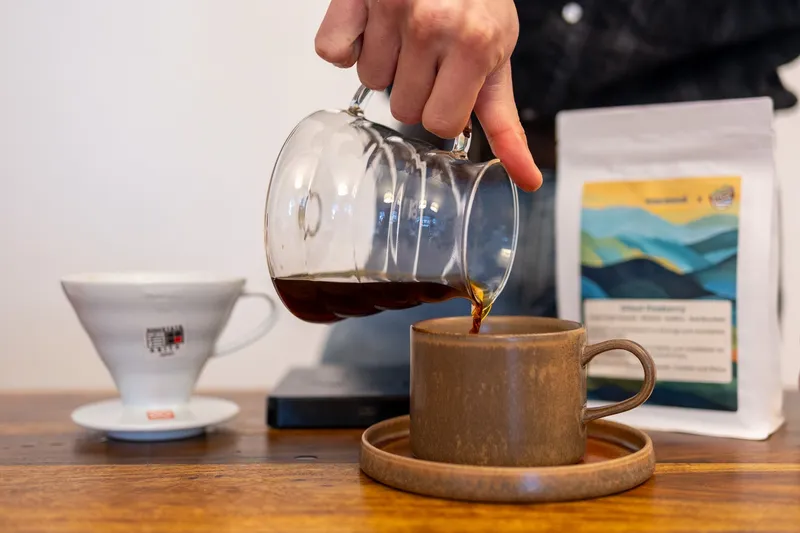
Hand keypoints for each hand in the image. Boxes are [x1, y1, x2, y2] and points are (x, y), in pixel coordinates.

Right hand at [314, 0, 541, 191]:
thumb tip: (526, 179)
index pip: (441, 123)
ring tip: (403, 33)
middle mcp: (431, 26)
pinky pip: (331, 52)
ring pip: (369, 82)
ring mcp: (389, 9)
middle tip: (429, 53)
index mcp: (473, 45)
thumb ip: (505, 121)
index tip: (450, 85)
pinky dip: (345, 46)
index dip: (444, 109)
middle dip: (415, 87)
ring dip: (384, 65)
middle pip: (402, 108)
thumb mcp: (499, 55)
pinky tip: (371, 29)